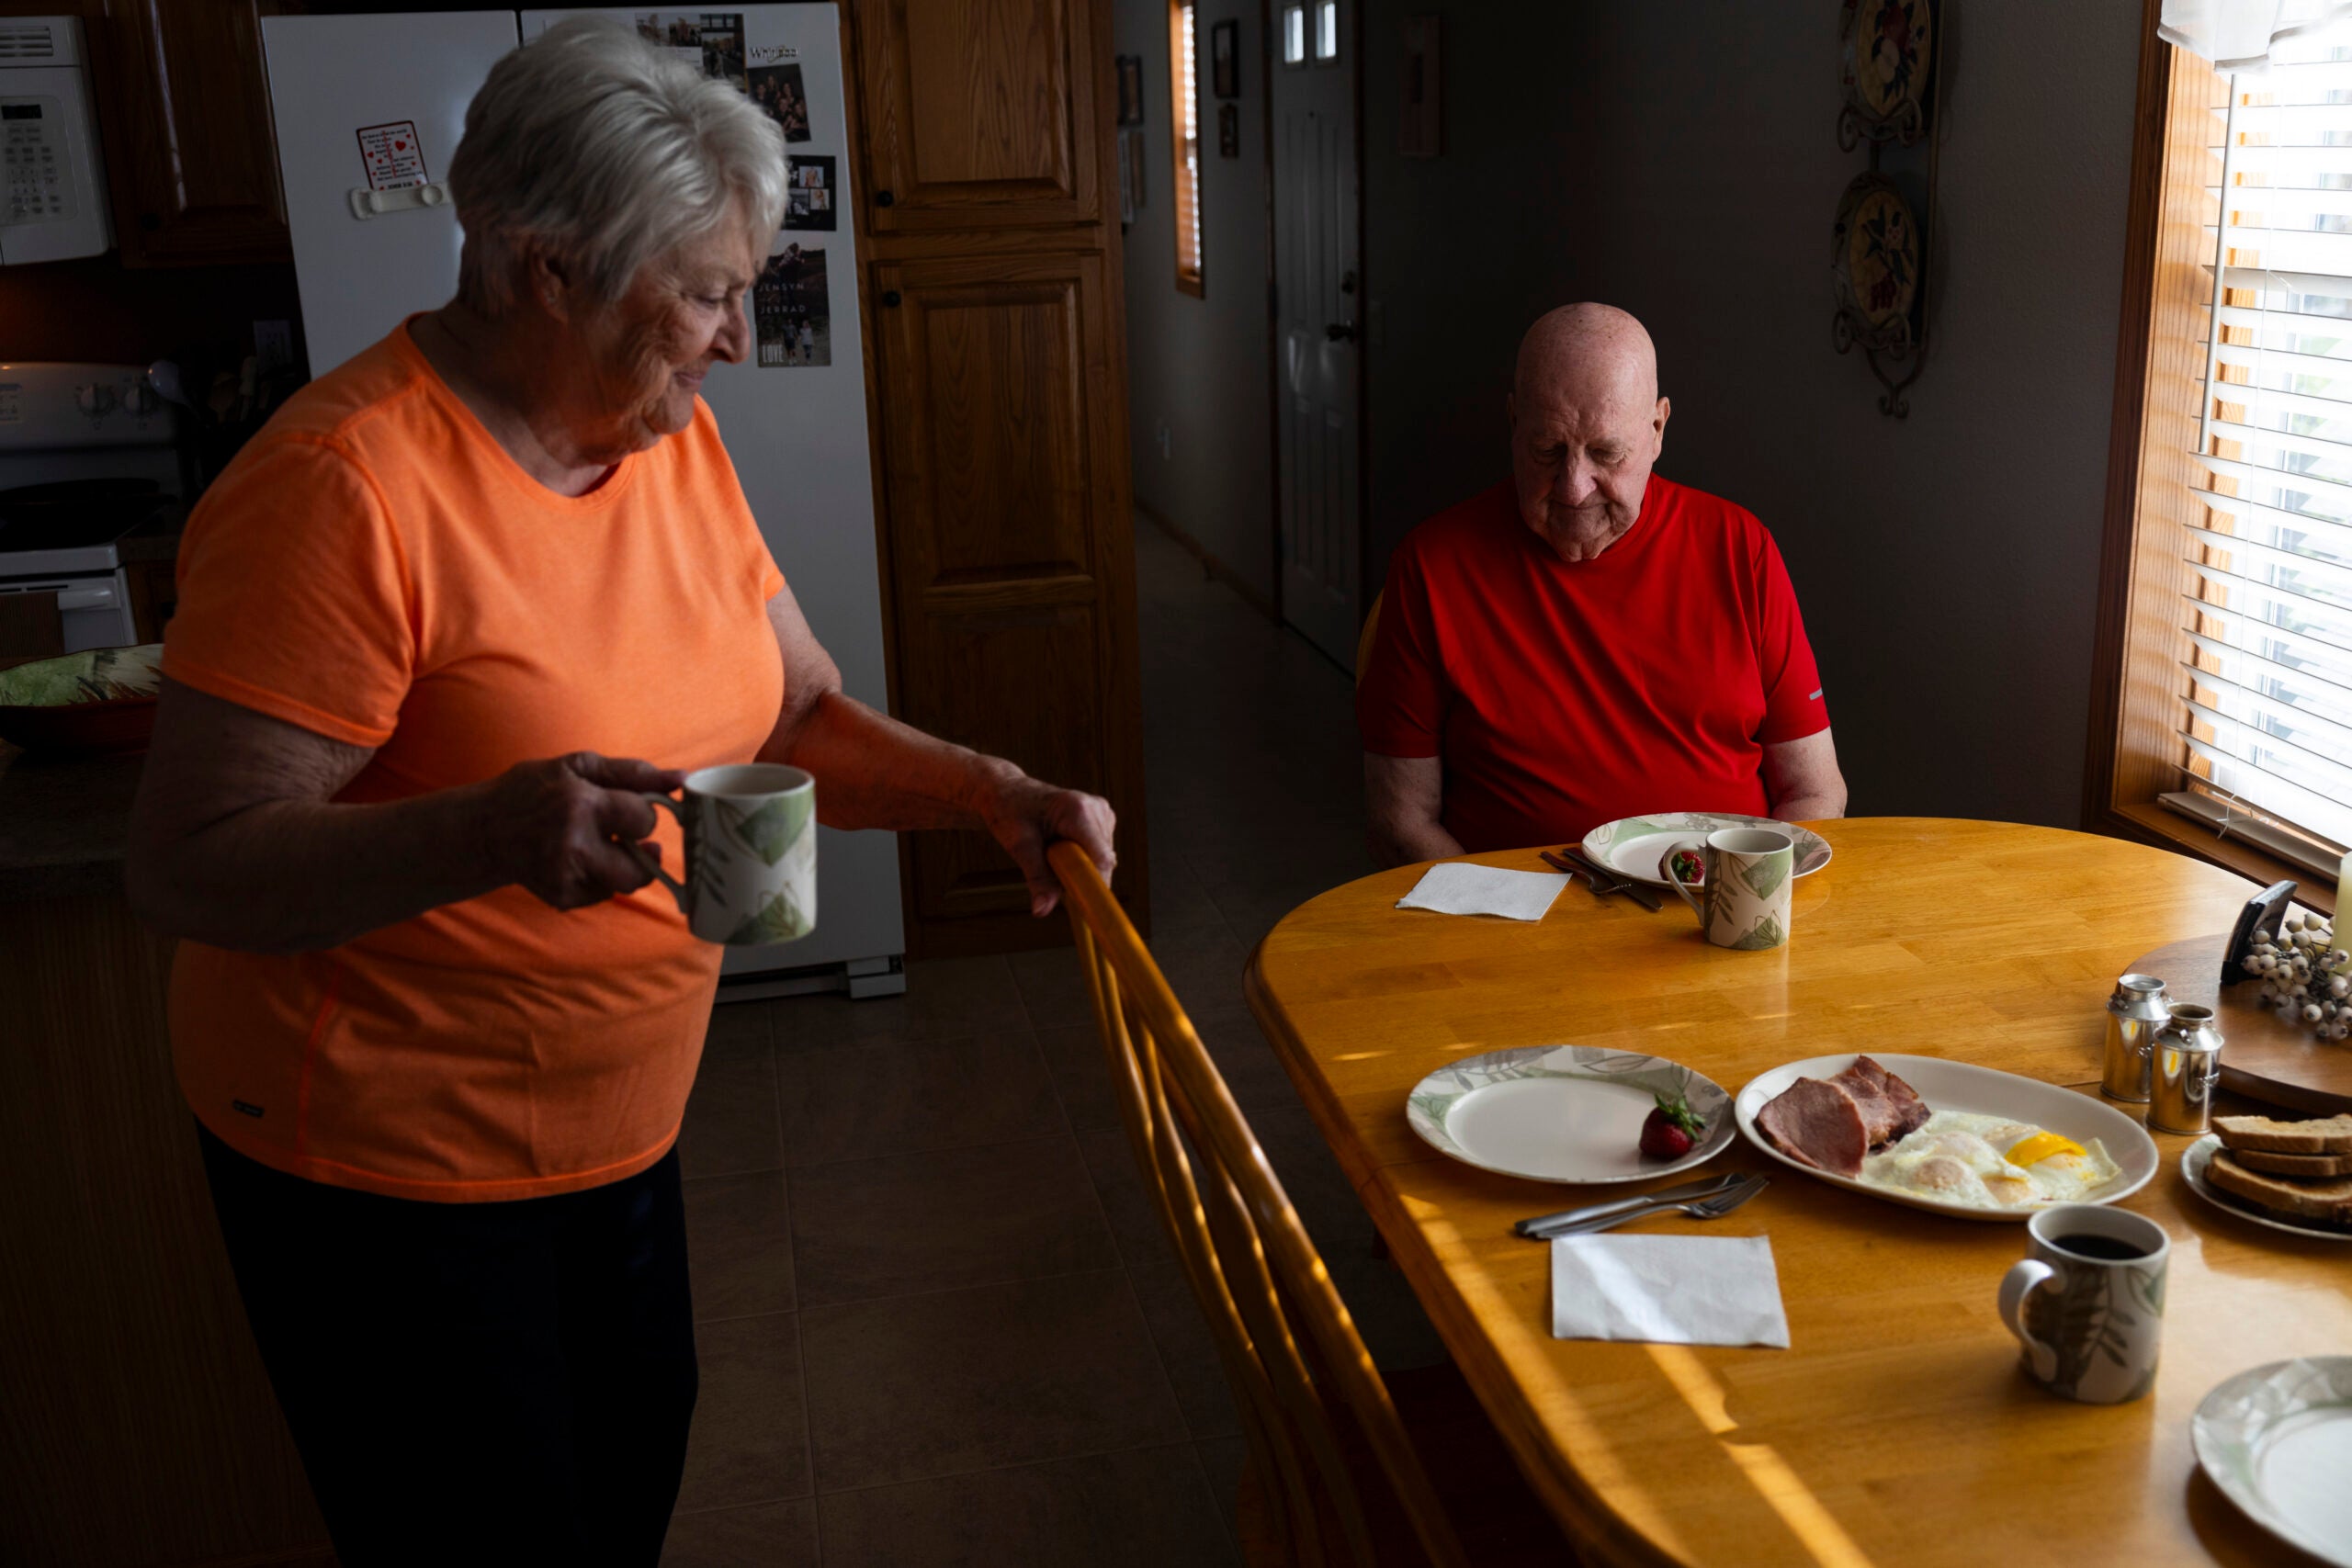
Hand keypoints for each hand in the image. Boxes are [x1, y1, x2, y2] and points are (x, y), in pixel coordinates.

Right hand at [479, 752, 686, 910]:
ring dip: (623, 867)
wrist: (483, 830)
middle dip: (640, 848)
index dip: (641, 814)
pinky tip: (578, 861)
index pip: (644, 819)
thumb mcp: (578, 766)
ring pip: (625, 885)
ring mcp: (566, 876)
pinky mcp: (561, 897)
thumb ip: (633, 772)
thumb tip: (681, 779)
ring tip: (600, 847)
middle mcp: (574, 845)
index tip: (626, 809)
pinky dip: (600, 878)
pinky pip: (604, 895)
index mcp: (581, 805)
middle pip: (642, 865)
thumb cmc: (533, 790)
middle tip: (620, 835)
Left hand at [979, 770, 1116, 916]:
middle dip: (1082, 877)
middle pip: (1103, 862)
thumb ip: (1036, 878)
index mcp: (1078, 810)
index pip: (1101, 858)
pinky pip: (1099, 854)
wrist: (1006, 793)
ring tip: (1052, 853)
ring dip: (1080, 868)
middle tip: (1053, 873)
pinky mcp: (1102, 821)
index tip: (1088, 909)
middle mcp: (1096, 809)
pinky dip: (1082, 861)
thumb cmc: (1009, 812)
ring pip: (1102, 861)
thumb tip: (1041, 910)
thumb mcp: (1019, 846)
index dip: (1096, 885)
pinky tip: (1062, 849)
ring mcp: (1102, 814)